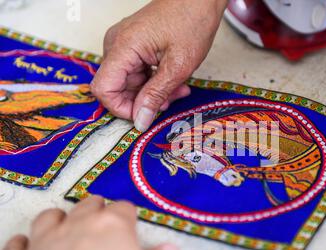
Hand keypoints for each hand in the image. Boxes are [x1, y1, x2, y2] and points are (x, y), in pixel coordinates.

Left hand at [1, 196, 179, 249]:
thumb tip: (171, 249)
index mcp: (112, 225)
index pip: (124, 209)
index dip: (128, 217)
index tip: (130, 225)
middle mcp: (77, 224)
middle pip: (89, 205)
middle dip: (97, 211)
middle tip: (103, 224)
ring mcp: (44, 241)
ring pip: (50, 217)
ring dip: (59, 220)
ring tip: (67, 228)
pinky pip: (17, 245)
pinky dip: (23, 244)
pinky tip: (29, 246)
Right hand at [91, 0, 227, 131]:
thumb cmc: (192, 22)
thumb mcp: (178, 66)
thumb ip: (156, 95)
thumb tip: (139, 121)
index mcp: (123, 47)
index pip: (103, 89)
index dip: (121, 108)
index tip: (145, 115)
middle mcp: (116, 44)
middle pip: (117, 88)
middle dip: (144, 101)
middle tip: (171, 100)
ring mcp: (124, 44)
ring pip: (130, 83)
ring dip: (154, 92)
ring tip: (179, 89)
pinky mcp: (133, 46)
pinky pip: (137, 72)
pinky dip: (154, 81)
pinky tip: (175, 81)